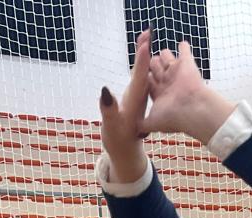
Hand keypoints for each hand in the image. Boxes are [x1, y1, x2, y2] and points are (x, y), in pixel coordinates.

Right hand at [99, 29, 153, 183]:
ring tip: (145, 40)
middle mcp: (139, 97)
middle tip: (146, 34)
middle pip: (144, 72)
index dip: (142, 61)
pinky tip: (141, 61)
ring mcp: (138, 97)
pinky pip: (139, 80)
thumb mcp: (112, 126)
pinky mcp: (135, 99)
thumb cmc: (118, 140)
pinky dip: (140, 67)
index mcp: (135, 101)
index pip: (140, 78)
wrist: (126, 150)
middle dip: (144, 54)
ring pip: (143, 74)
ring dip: (143, 58)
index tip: (145, 44)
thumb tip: (105, 91)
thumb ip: (109, 109)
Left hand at [141, 39, 233, 144]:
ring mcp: (177, 73)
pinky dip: (183, 48)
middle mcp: (167, 82)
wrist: (193, 110)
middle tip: (153, 62)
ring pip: (167, 57)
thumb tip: (136, 131)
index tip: (139, 72)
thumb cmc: (174, 117)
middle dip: (152, 63)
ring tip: (165, 55)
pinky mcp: (187, 64)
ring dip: (165, 54)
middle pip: (156, 67)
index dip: (144, 75)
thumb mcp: (153, 122)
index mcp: (159, 93)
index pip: (148, 80)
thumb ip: (143, 124)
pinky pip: (184, 51)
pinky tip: (182, 45)